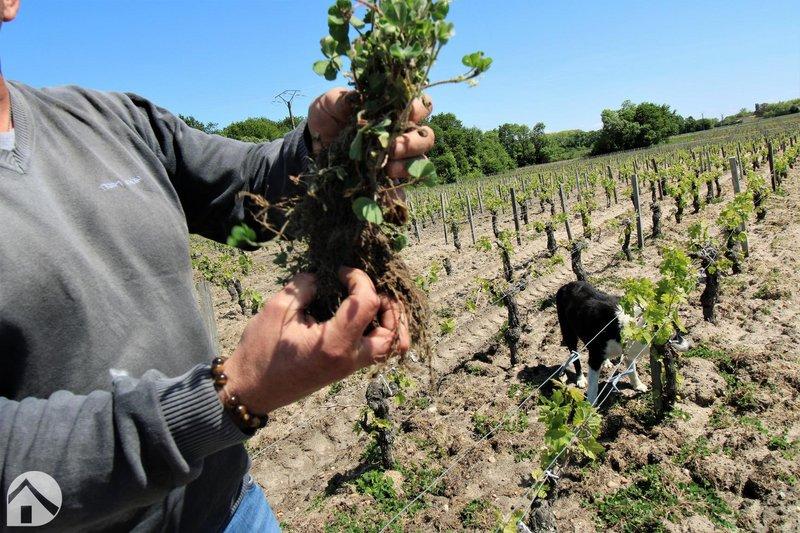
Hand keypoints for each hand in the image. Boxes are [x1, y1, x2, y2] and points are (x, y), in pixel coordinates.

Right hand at [220, 267, 409, 413]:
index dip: (359, 279)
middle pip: (393, 334)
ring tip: (370, 301)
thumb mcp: (278, 310)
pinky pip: (374, 351)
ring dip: (387, 321)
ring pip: (388, 347)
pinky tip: (358, 315)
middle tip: (369, 289)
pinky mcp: (344, 369)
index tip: (341, 272)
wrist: (251, 390)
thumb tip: (322, 276)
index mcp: (334, 344)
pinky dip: (376, 331)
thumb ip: (304, 287)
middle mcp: (349, 358)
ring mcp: (348, 367)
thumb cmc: (261, 351)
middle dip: (389, 306)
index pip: (367, 304)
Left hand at [307, 87, 434, 179]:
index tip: (402, 113)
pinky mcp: (388, 179)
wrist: (313, 148)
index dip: (419, 108)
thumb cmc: (326, 119)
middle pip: (427, 137)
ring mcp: (397, 158)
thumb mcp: (329, 104)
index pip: (421, 106)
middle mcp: (401, 134)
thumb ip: (342, 99)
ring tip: (389, 168)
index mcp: (393, 111)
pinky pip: (404, 186)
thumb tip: (358, 98)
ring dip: (409, 164)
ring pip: (421, 161)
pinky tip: (386, 180)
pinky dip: (400, 186)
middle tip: (392, 147)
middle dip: (414, 142)